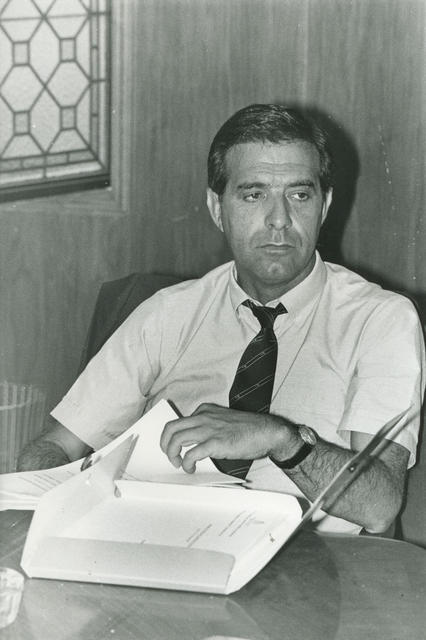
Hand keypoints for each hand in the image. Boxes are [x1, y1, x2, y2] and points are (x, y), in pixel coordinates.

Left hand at [160, 403, 293, 472]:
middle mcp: (204, 417)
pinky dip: (187, 463)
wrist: (267, 432)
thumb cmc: (249, 429)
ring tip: (179, 463)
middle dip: (165, 443)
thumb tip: (196, 442)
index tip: (174, 446)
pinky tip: (191, 468)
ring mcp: (209, 429)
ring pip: (176, 439)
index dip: (173, 436)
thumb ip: (209, 426)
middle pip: (171, 428)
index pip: (179, 421)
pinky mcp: (215, 443)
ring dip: (172, 454)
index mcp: (205, 410)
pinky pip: (191, 454)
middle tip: (169, 455)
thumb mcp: (224, 420)